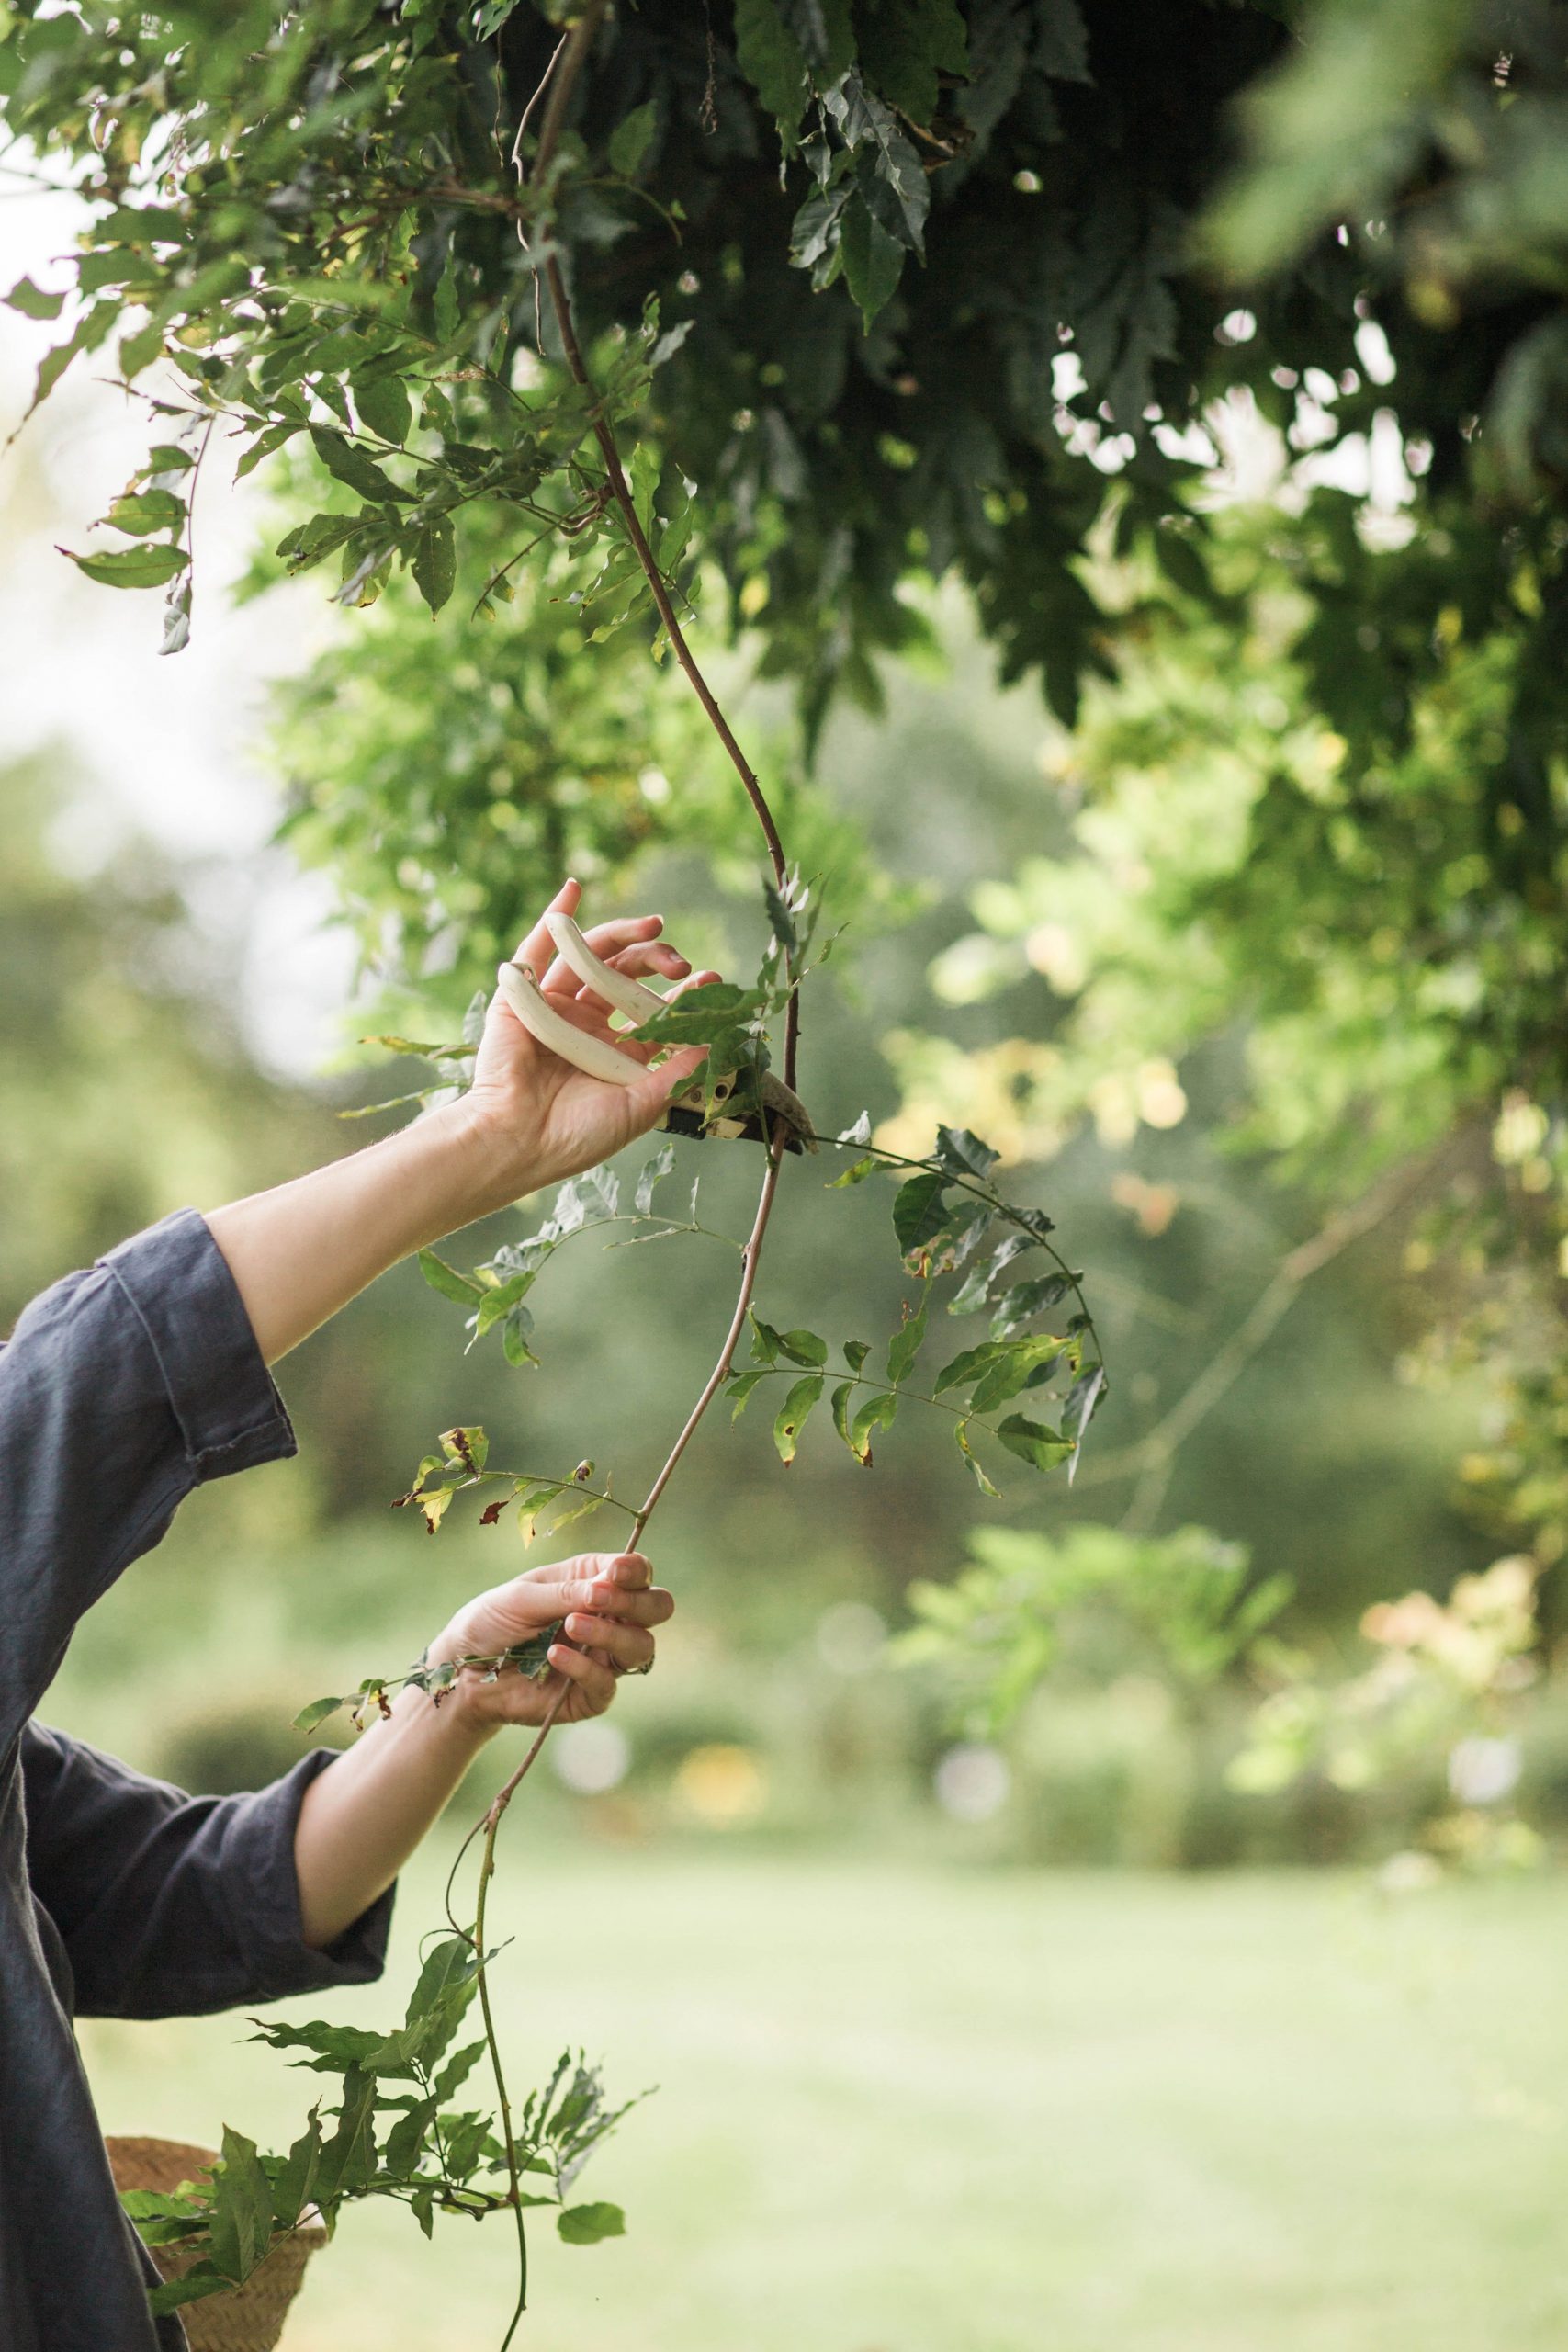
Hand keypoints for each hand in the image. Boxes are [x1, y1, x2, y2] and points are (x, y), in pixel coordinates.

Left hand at [425, 1550, 673, 1731]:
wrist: (461, 1670)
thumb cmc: (491, 1622)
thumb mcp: (522, 1596)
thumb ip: (565, 1592)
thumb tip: (607, 1589)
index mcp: (594, 1583)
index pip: (638, 1572)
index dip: (635, 1571)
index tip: (614, 1573)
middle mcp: (608, 1619)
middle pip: (657, 1608)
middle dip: (636, 1603)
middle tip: (598, 1600)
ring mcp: (603, 1658)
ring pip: (642, 1648)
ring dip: (612, 1635)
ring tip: (572, 1625)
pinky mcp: (589, 1695)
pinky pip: (607, 1684)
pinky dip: (584, 1667)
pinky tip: (555, 1654)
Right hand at [460, 879, 719, 1204]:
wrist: (516, 1143)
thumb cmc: (575, 1136)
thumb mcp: (640, 1107)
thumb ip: (677, 1073)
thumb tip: (717, 1044)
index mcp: (615, 1052)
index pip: (654, 1009)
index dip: (684, 993)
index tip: (711, 981)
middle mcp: (586, 1026)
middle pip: (625, 975)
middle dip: (656, 960)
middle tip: (679, 962)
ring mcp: (554, 1008)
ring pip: (590, 957)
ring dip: (621, 934)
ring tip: (653, 925)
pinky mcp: (521, 998)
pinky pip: (536, 951)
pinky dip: (554, 919)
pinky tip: (573, 891)